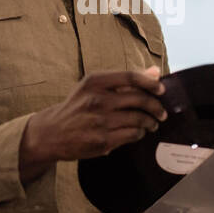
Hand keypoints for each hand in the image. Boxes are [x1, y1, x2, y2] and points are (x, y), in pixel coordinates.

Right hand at [19, 66, 167, 180]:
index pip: (131, 77)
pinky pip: (132, 135)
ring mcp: (100, 121)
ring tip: (152, 123)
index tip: (161, 89)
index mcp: (94, 82)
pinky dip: (140, 133)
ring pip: (139, 119)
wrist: (52, 133)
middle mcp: (97, 99)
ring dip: (150, 122)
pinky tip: (139, 132)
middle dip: (156, 107)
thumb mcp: (94, 87)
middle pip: (139, 99)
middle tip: (161, 112)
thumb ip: (124, 80)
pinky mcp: (102, 140)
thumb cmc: (77, 107)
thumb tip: (155, 72)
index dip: (150, 83)